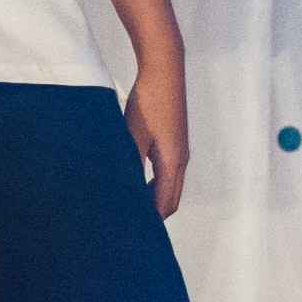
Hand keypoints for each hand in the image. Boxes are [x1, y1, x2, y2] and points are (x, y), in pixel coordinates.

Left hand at [125, 54, 189, 219]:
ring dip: (152, 198)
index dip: (150, 221)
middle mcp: (180, 160)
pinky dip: (153, 183)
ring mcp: (179, 151)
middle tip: (128, 222)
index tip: (132, 230)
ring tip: (128, 205)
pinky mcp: (174, 141)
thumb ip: (129, 164)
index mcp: (172, 163)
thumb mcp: (132, 135)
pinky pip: (167, 172)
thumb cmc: (149, 102)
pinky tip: (133, 180)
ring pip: (169, 186)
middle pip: (170, 199)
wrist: (164, 71)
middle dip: (152, 214)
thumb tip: (121, 189)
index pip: (165, 204)